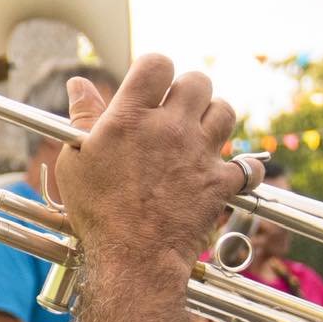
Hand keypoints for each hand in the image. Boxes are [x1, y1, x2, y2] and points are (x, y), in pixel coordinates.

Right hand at [56, 54, 260, 283]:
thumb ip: (82, 117)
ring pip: (226, 110)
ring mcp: (199, 154)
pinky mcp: (220, 182)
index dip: (154, 69)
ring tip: (198, 132)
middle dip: (187, 90)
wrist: (133, 258)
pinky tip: (223, 171)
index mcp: (132, 117)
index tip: (149, 86)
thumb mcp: (75, 160)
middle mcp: (170, 128)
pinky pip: (247, 164)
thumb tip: (78, 84)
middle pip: (198, 81)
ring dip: (213, 116)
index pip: (157, 63)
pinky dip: (240, 167)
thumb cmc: (97, 211)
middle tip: (174, 110)